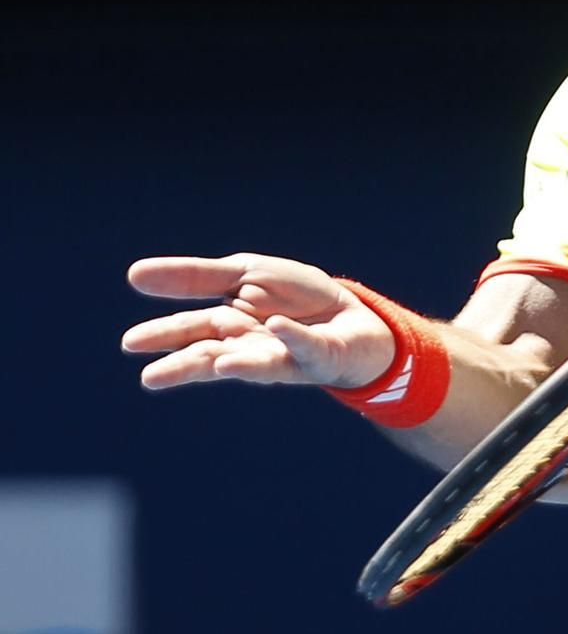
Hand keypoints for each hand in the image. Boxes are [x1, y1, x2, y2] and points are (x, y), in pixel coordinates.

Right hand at [121, 253, 394, 390]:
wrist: (351, 318)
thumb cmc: (294, 300)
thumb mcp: (244, 274)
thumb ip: (196, 276)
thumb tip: (134, 274)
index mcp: (227, 325)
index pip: (190, 328)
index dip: (163, 335)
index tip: (131, 343)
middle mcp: (248, 346)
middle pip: (213, 354)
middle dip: (185, 365)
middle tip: (151, 377)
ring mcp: (281, 354)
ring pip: (253, 362)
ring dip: (237, 363)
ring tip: (217, 364)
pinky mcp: (315, 354)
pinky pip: (302, 344)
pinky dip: (290, 336)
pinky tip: (277, 326)